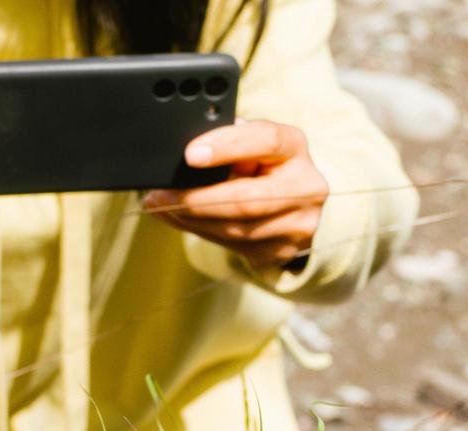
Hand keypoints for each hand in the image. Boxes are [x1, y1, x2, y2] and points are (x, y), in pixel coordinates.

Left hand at [143, 120, 327, 268]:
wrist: (296, 205)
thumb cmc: (264, 166)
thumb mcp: (253, 146)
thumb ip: (228, 145)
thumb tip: (183, 161)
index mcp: (295, 148)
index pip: (265, 141)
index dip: (227, 146)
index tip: (190, 155)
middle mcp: (306, 187)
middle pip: (247, 200)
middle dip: (198, 200)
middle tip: (161, 196)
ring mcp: (297, 226)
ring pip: (236, 229)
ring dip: (192, 220)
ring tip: (163, 206)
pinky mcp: (281, 251)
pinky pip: (233, 245)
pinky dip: (200, 231)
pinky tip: (179, 220)